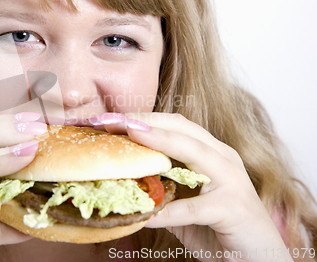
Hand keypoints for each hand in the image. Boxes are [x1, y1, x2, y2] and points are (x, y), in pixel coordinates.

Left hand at [97, 112, 290, 261]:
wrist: (257, 259)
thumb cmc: (218, 228)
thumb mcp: (184, 203)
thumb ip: (161, 188)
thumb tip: (121, 180)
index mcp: (211, 152)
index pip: (173, 124)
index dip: (140, 118)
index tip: (106, 119)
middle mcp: (223, 158)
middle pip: (180, 128)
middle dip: (142, 121)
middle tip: (107, 121)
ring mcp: (232, 180)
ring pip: (192, 152)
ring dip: (157, 142)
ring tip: (128, 136)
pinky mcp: (233, 208)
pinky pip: (193, 208)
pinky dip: (167, 211)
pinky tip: (144, 214)